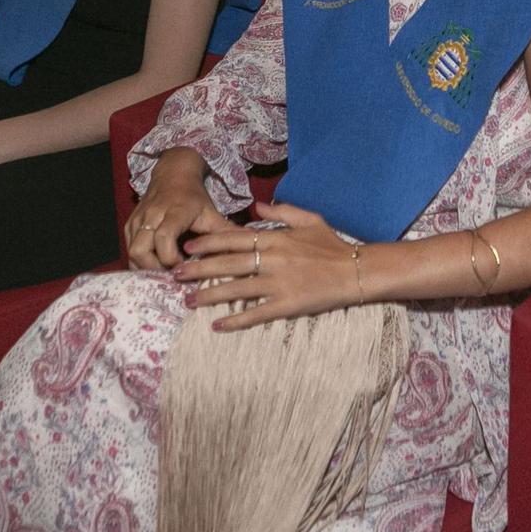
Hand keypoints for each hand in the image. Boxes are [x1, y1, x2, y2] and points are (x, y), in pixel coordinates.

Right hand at [125, 153, 227, 268]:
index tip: (184, 267)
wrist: (173, 173)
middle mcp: (152, 215)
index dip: (171, 258)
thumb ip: (227, 232)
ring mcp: (138, 219)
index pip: (163, 238)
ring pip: (131, 251)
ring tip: (163, 274)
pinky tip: (154, 267)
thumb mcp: (212, 212)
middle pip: (139, 249)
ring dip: (145, 267)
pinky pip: (128, 248)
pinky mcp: (130, 223)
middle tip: (171, 275)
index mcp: (174, 212)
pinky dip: (139, 262)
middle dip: (153, 268)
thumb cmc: (194, 197)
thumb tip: (251, 246)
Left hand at [174, 203, 359, 330]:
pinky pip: (255, 314)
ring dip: (209, 295)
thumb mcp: (309, 219)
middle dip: (198, 269)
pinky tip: (217, 326)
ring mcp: (278, 283)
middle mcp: (272, 259)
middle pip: (228, 263)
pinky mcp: (286, 305)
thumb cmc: (332, 245)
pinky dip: (235, 320)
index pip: (234, 238)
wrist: (356, 271)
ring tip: (187, 300)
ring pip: (236, 289)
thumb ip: (281, 212)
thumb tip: (257, 205)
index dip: (208, 243)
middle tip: (174, 275)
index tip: (188, 247)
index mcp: (276, 238)